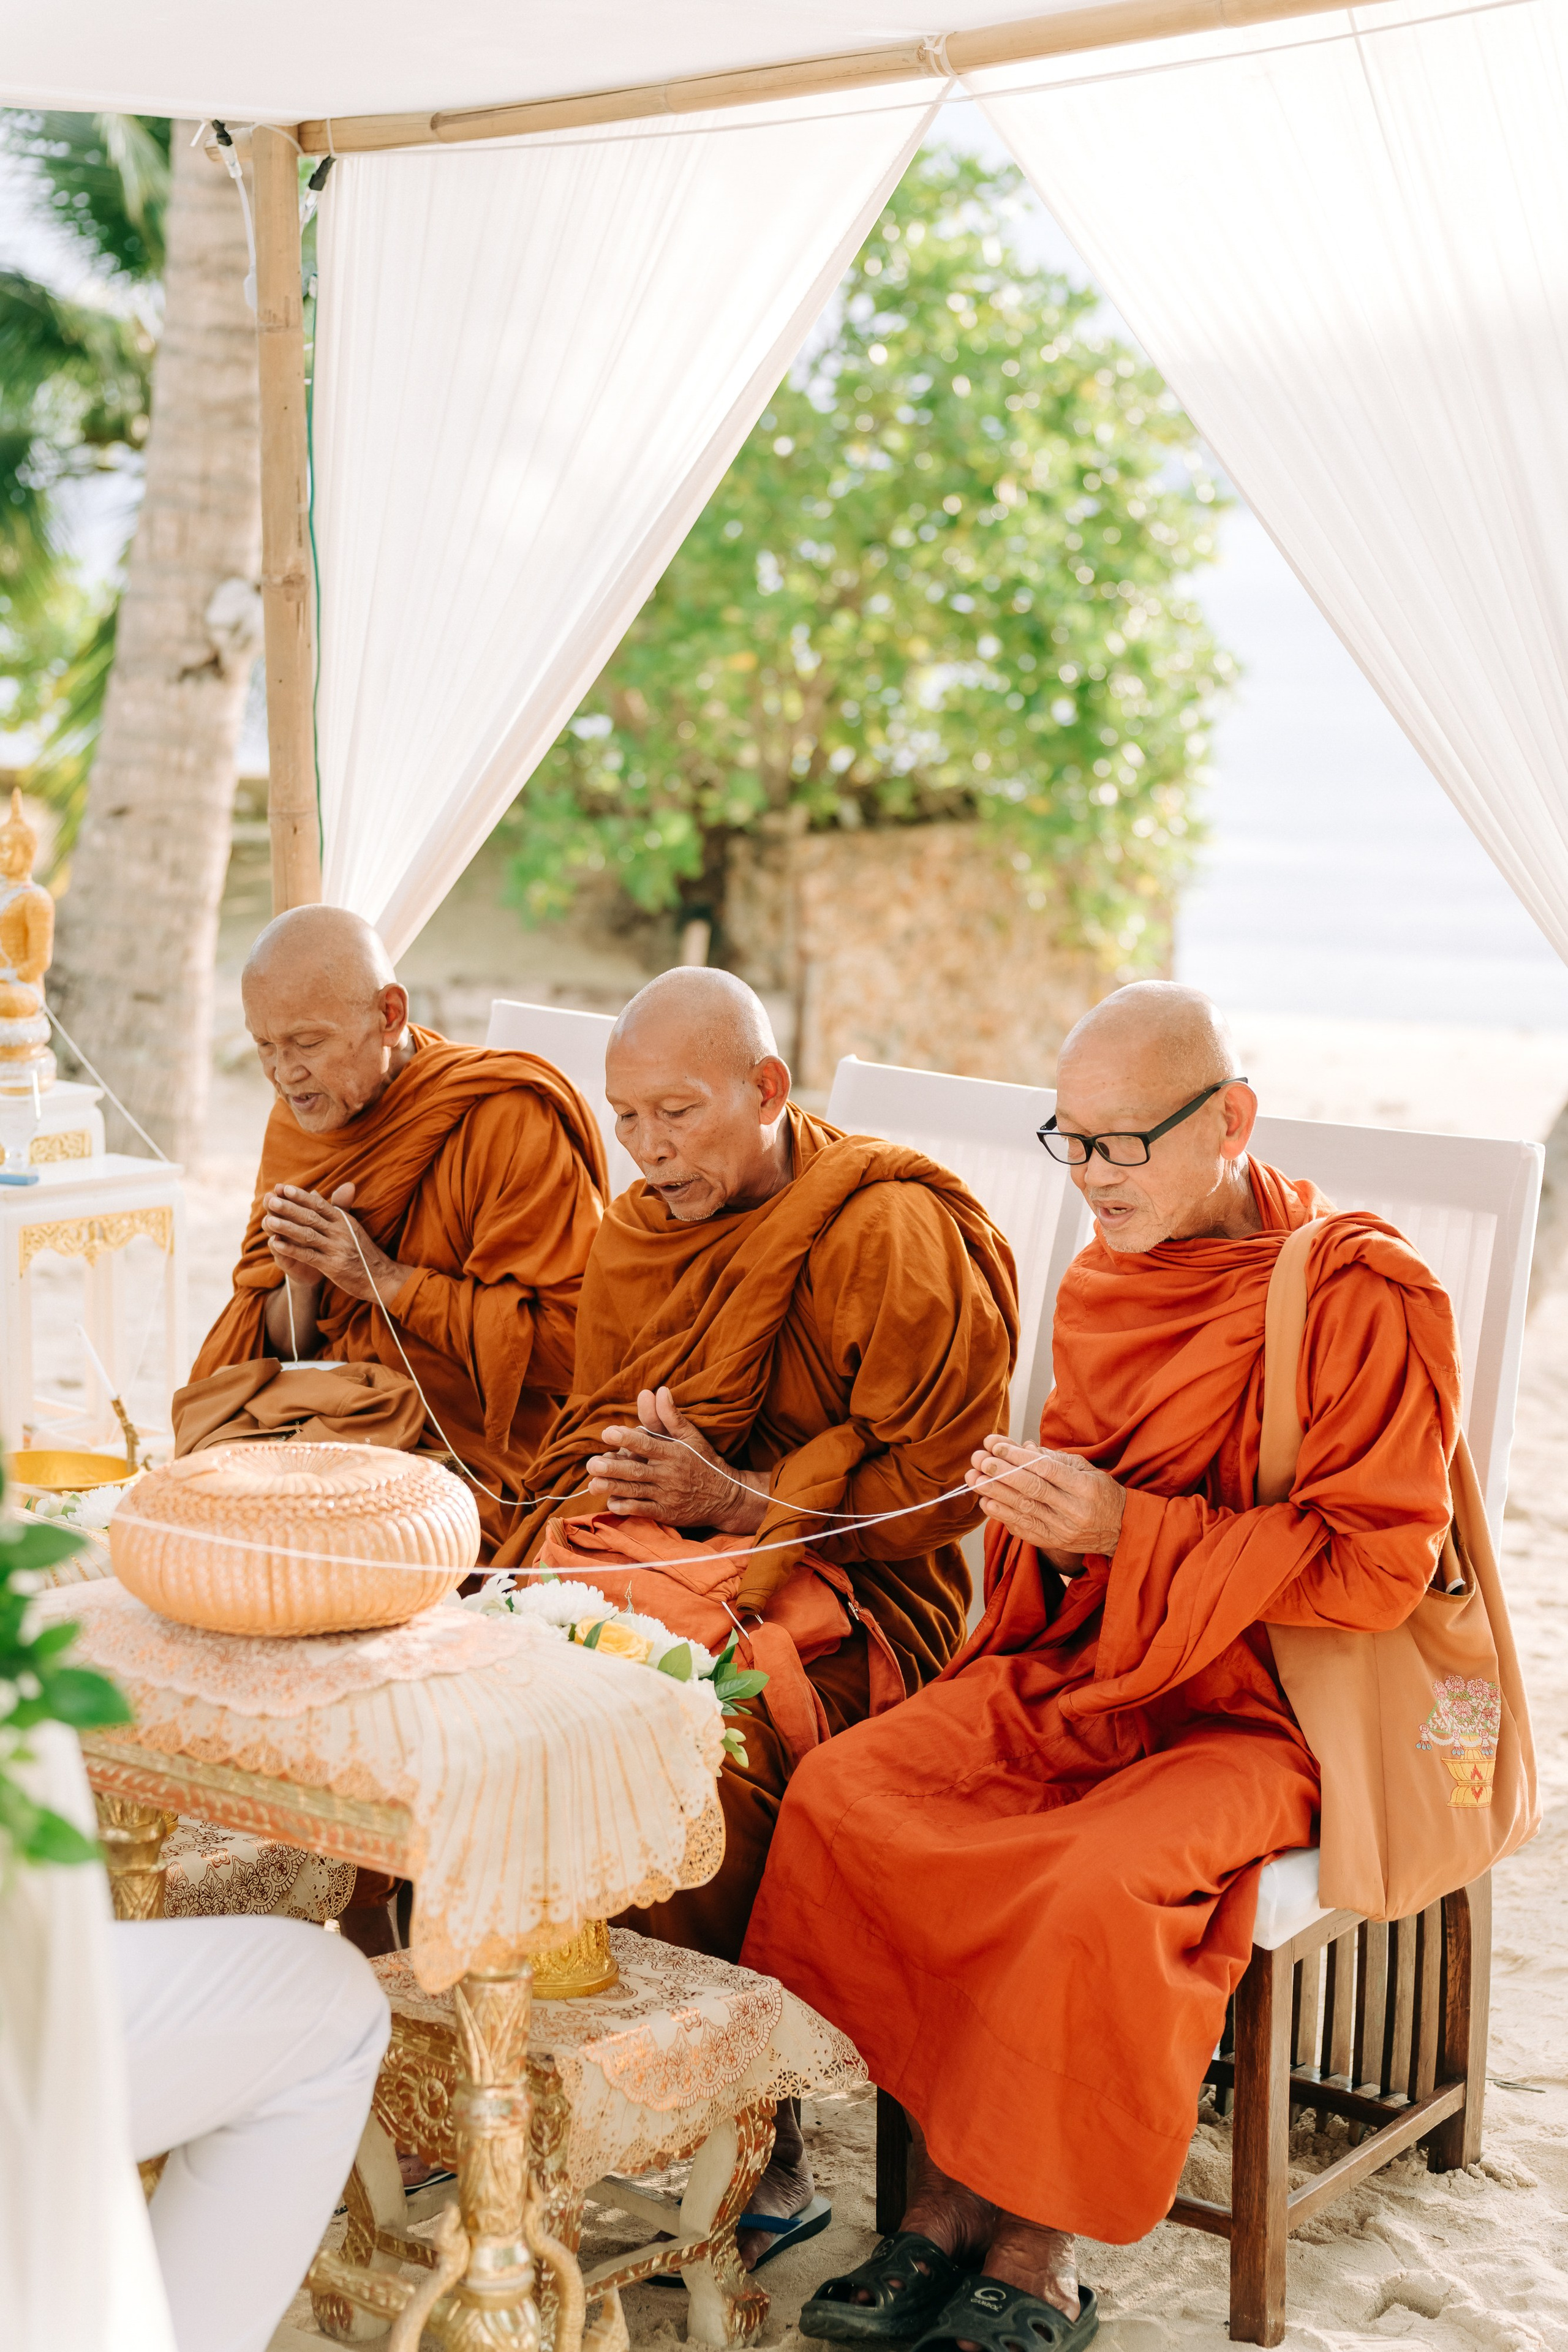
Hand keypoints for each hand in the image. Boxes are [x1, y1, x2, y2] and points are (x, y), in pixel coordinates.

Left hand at [260, 1181, 412, 1311]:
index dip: (301, 1196)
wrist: (380, 1277)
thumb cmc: (362, 1251)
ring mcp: (337, 1249)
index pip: (319, 1205)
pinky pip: (309, 1255)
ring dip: (286, 1227)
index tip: (283, 1188)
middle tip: (270, 1201)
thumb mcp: (352, 1226)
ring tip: (268, 1221)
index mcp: (344, 1220)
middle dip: (289, 1209)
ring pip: (307, 1235)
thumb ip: (337, 1208)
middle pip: (311, 1217)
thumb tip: (319, 1192)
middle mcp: (340, 1232)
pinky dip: (292, 1249)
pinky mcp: (333, 1266)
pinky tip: (277, 1245)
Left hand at [586, 1387, 768, 1535]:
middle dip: (613, 1468)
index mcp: (673, 1453)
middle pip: (637, 1471)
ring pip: (636, 1492)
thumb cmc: (703, 1460)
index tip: (607, 1432)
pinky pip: (643, 1511)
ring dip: (613, 1488)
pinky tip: (611, 1502)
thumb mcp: (691, 1435)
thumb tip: (659, 1390)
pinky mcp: (667, 1514)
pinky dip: (627, 1508)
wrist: (725, 1496)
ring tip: (593, 1484)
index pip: (647, 1444)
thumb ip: (670, 1415)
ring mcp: (667, 1496)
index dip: (627, 1438)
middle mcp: (668, 1475)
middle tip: (592, 1464)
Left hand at [964, 1434, 1125, 1572]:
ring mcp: (1062, 1530)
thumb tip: (1023, 1447)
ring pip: (1023, 1510)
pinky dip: (1003, 1516)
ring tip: (974, 1479)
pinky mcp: (1054, 1543)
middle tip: (978, 1460)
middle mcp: (1073, 1510)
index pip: (1045, 1470)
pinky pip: (1024, 1529)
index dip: (1017, 1458)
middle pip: (1031, 1489)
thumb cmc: (1103, 1494)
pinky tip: (986, 1503)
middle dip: (1000, 1473)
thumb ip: (1055, 1458)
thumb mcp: (1087, 1469)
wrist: (1122, 1531)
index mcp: (1085, 1487)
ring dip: (994, 1494)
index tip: (995, 1446)